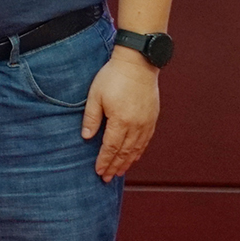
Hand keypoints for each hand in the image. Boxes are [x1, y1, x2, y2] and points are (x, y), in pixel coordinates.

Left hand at [82, 49, 158, 179]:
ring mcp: (146, 122)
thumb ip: (92, 117)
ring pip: (136, 148)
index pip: (111, 147)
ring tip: (119, 171)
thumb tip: (87, 137)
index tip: (99, 171)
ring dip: (127, 162)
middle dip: (115, 166)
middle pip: (124, 152)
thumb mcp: (96, 95)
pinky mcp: (152, 117)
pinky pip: (146, 140)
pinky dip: (139, 151)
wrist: (138, 63)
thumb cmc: (114, 76)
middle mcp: (136, 125)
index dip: (104, 161)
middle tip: (107, 178)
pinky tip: (134, 156)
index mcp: (120, 120)